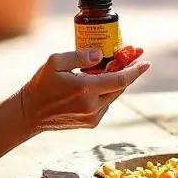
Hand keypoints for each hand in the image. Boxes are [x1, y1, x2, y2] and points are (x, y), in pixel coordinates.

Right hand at [20, 50, 149, 132]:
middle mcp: (92, 105)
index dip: (135, 70)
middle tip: (133, 56)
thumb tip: (101, 54)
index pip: (119, 80)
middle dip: (129, 71)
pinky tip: (101, 80)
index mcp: (84, 89)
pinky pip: (106, 103)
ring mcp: (92, 116)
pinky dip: (107, 91)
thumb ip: (80, 56)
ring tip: (117, 64)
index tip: (146, 61)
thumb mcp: (55, 62)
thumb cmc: (41, 84)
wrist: (30, 113)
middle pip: (120, 87)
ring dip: (118, 80)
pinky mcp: (91, 123)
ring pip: (114, 95)